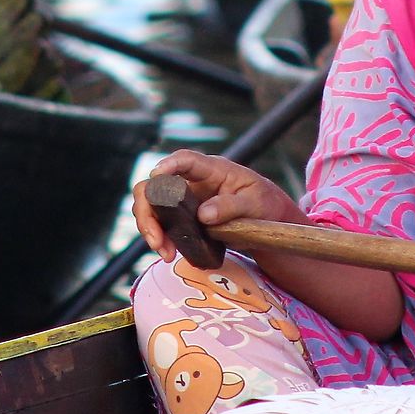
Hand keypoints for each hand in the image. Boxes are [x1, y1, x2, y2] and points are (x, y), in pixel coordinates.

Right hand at [131, 150, 301, 261]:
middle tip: (155, 237)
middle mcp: (191, 182)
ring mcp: (183, 200)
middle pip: (155, 185)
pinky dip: (160, 239)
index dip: (169, 164)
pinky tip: (169, 254)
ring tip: (165, 252)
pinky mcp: (181, 219)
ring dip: (150, 227)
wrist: (266, 220)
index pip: (186, 159)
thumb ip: (232, 206)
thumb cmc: (263, 202)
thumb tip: (204, 215)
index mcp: (211, 170)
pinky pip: (161, 225)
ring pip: (151, 205)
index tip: (157, 175)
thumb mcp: (255, 202)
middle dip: (148, 209)